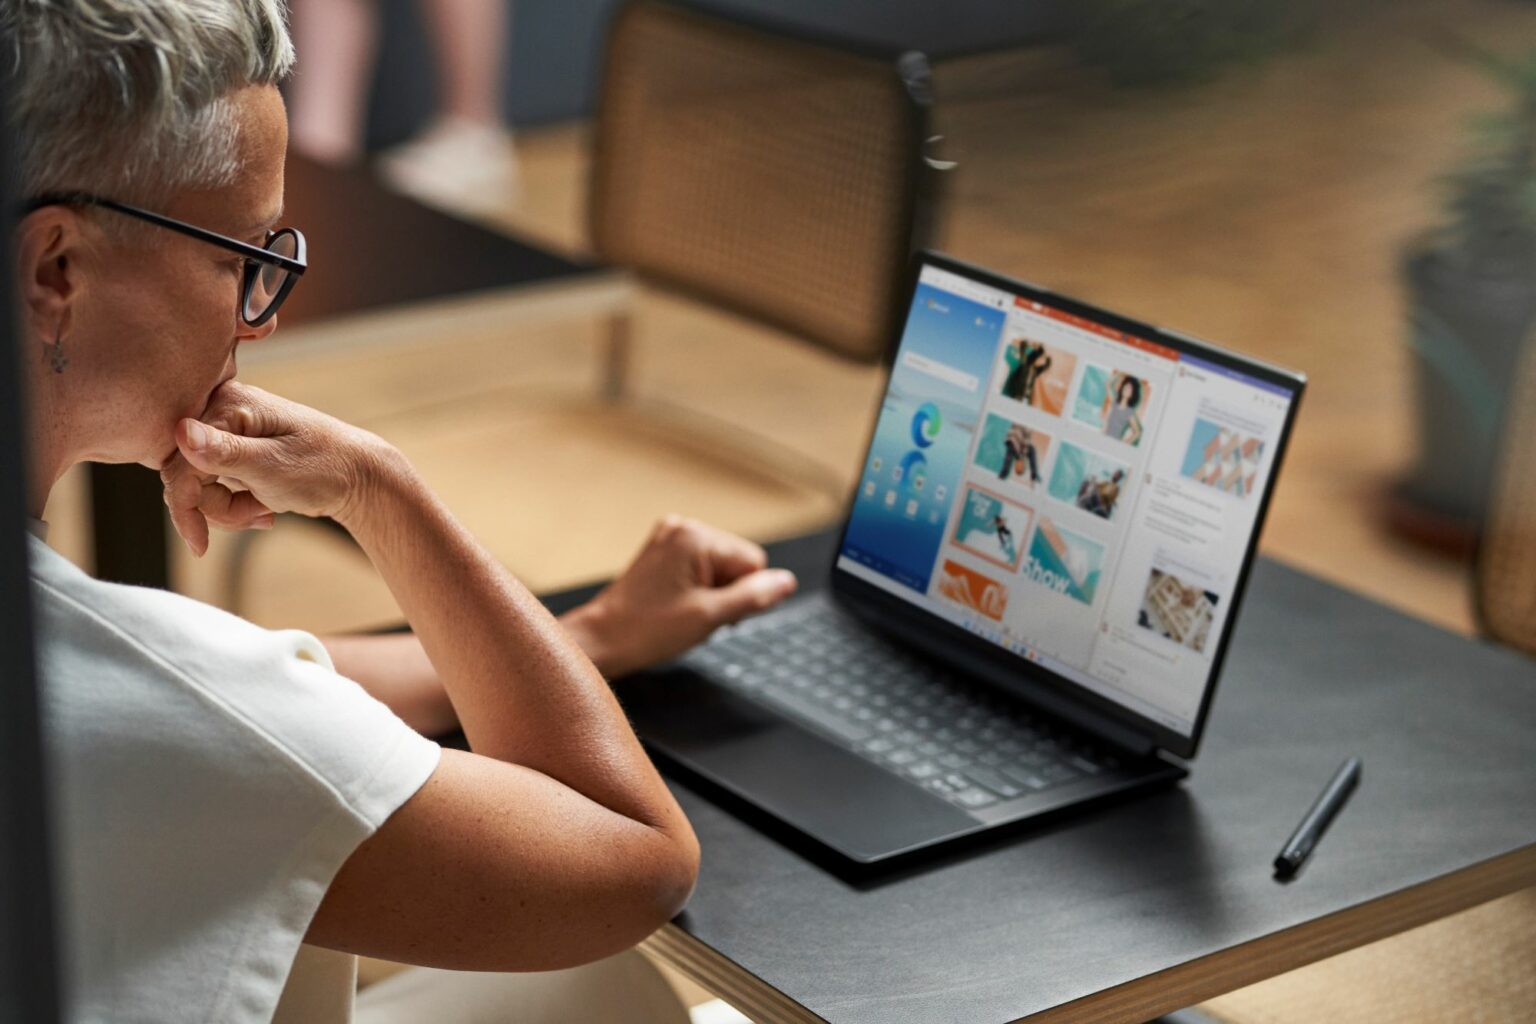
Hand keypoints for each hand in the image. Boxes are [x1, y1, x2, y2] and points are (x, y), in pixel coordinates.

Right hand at [161, 380, 391, 555]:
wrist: (359, 479)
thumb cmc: (324, 469)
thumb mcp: (273, 466)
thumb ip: (225, 453)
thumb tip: (181, 431)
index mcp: (228, 404)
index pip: (180, 460)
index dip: (185, 504)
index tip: (199, 543)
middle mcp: (223, 410)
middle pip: (186, 474)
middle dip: (217, 506)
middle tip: (257, 515)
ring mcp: (229, 431)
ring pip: (200, 485)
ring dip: (229, 508)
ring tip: (266, 509)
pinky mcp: (236, 451)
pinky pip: (216, 486)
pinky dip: (236, 504)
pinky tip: (265, 506)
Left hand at [569, 516, 797, 677]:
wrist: (602, 639)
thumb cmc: (647, 630)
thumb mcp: (710, 616)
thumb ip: (754, 596)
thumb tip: (787, 582)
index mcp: (695, 537)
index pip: (753, 562)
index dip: (741, 595)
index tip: (712, 613)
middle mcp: (683, 527)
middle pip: (738, 562)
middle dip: (726, 593)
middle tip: (695, 615)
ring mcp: (671, 537)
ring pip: (721, 567)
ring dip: (712, 594)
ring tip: (683, 611)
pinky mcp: (663, 551)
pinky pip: (701, 568)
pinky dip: (697, 589)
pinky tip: (677, 604)